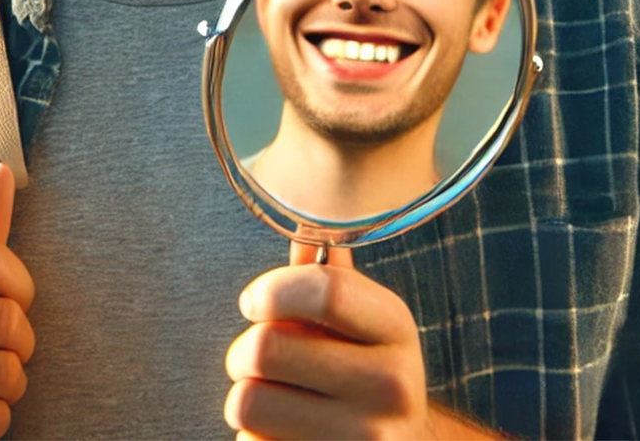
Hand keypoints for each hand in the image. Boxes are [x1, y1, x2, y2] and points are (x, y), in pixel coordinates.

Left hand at [226, 241, 469, 440]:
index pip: (324, 291)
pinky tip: (286, 436)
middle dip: (243, 352)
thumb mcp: (363, 325)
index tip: (254, 302)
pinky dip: (255, 440)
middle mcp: (391, 387)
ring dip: (244, 400)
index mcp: (396, 329)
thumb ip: (327, 279)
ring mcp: (367, 439)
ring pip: (246, 402)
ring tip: (272, 400)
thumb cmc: (367, 377)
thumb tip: (301, 220)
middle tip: (258, 361)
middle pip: (266, 349)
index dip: (271, 290)